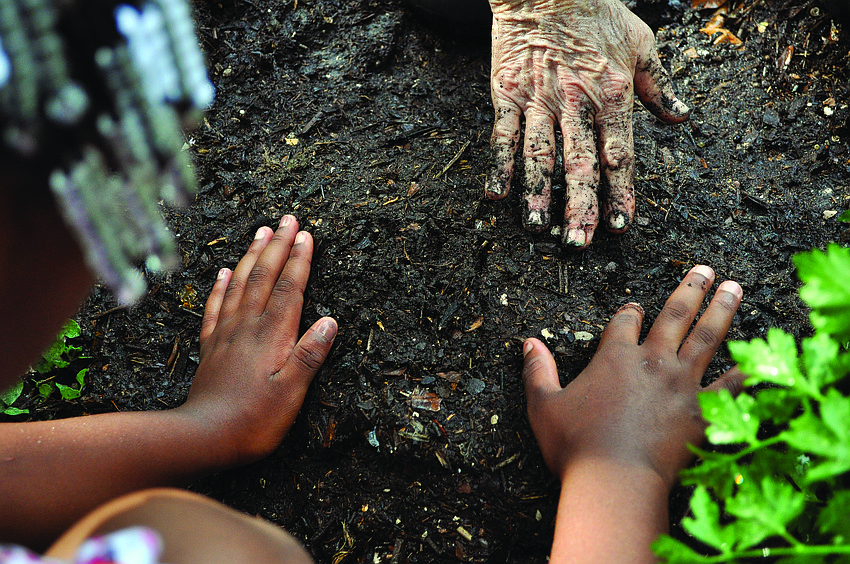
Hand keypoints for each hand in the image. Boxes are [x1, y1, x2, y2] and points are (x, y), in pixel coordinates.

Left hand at [177, 215, 336, 466]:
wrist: (205, 436)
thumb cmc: (255, 420)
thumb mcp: (292, 394)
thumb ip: (310, 355)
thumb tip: (331, 321)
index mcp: (272, 336)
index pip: (289, 288)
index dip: (300, 260)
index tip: (307, 235)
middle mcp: (248, 327)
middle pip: (264, 276)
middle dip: (278, 246)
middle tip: (288, 219)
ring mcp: (227, 334)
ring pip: (239, 284)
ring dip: (252, 255)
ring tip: (261, 232)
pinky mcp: (212, 346)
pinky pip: (216, 306)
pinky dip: (220, 285)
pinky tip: (223, 272)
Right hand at [486, 0, 688, 246]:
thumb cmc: (597, 13)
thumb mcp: (642, 44)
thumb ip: (660, 86)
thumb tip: (681, 118)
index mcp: (612, 95)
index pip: (618, 154)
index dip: (619, 193)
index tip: (621, 225)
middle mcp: (576, 102)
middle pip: (579, 164)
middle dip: (580, 207)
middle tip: (579, 242)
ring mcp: (538, 99)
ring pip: (540, 154)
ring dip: (538, 194)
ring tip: (538, 226)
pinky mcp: (507, 92)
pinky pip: (502, 134)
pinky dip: (499, 165)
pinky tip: (497, 194)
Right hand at [522, 265, 743, 488]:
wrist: (615, 480)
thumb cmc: (575, 445)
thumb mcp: (543, 406)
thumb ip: (537, 371)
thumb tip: (528, 343)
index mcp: (614, 357)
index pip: (624, 322)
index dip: (629, 311)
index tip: (635, 306)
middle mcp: (652, 361)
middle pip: (674, 316)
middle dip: (689, 290)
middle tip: (704, 269)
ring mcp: (682, 384)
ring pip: (706, 338)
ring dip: (721, 310)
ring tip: (733, 287)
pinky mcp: (704, 411)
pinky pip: (732, 386)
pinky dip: (747, 371)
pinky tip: (761, 357)